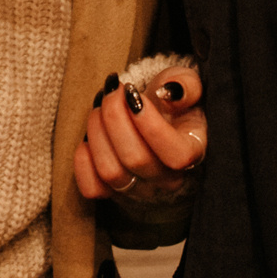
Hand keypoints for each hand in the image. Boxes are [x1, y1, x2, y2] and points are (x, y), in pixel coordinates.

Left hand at [74, 66, 205, 201]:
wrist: (158, 117)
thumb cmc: (173, 101)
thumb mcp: (187, 84)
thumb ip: (187, 84)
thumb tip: (169, 91)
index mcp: (193, 153)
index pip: (177, 156)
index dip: (151, 126)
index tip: (134, 94)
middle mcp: (168, 179)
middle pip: (136, 160)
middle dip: (115, 117)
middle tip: (113, 90)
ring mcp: (139, 190)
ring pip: (111, 172)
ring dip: (97, 132)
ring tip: (99, 106)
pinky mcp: (112, 193)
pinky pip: (92, 188)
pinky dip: (83, 161)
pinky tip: (88, 136)